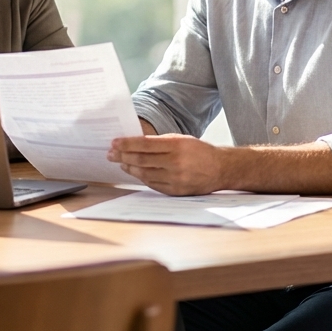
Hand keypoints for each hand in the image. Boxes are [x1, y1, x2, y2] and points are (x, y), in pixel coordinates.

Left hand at [107, 134, 225, 195]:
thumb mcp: (182, 139)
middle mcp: (176, 163)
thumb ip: (160, 142)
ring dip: (129, 168)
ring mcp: (176, 179)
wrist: (220, 169)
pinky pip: (152, 184)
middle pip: (141, 160)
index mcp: (177, 146)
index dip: (127, 144)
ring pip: (144, 174)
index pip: (145, 144)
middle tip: (110, 154)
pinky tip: (134, 172)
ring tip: (121, 163)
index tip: (114, 143)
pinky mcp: (176, 191)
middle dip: (123, 156)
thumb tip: (134, 144)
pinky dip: (141, 178)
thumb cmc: (199, 151)